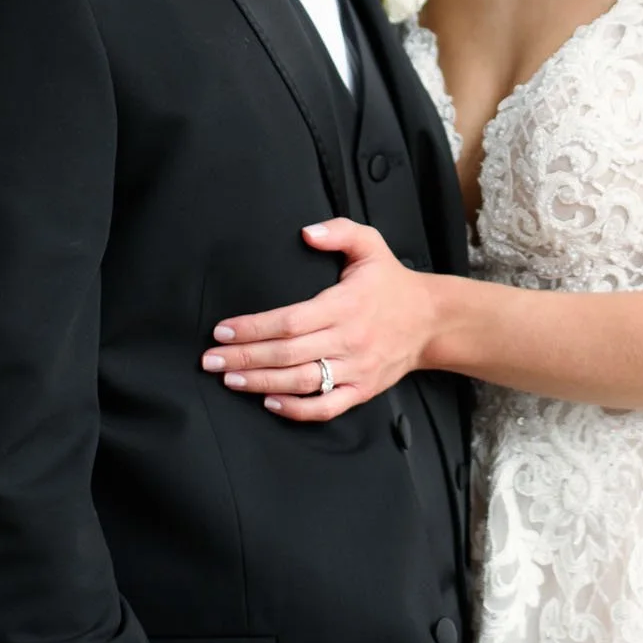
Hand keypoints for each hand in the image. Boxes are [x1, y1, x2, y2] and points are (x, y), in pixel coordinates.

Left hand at [202, 219, 436, 421]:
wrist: (432, 320)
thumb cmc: (393, 283)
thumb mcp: (371, 245)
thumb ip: (339, 232)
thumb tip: (306, 233)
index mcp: (345, 305)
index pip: (290, 320)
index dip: (254, 328)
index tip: (223, 328)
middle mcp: (348, 339)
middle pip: (288, 354)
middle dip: (245, 357)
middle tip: (211, 359)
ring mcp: (356, 368)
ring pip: (302, 382)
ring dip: (261, 383)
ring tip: (230, 379)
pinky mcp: (363, 389)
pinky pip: (327, 407)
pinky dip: (297, 410)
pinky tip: (269, 403)